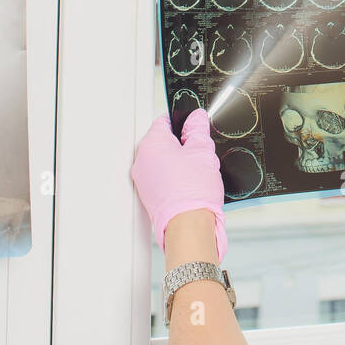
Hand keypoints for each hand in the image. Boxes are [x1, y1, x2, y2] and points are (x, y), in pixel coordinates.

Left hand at [130, 109, 227, 260]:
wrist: (189, 226)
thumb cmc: (194, 191)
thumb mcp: (202, 151)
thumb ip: (198, 129)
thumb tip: (196, 118)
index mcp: (151, 144)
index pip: (164, 121)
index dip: (182, 121)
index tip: (193, 125)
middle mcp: (142, 161)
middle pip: (162, 142)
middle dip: (181, 145)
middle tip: (199, 152)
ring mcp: (144, 180)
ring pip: (163, 162)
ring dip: (177, 163)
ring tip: (196, 172)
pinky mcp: (149, 196)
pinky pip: (162, 179)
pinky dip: (174, 179)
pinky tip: (190, 186)